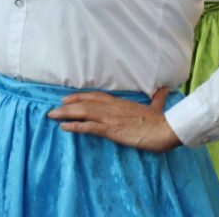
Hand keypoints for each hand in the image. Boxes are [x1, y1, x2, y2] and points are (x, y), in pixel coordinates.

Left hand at [46, 87, 180, 151]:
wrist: (166, 129)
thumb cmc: (161, 121)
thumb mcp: (157, 107)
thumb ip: (157, 98)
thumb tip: (164, 89)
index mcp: (120, 103)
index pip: (96, 96)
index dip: (80, 97)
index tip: (67, 99)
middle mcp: (112, 108)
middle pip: (85, 103)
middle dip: (67, 106)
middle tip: (52, 109)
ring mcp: (110, 118)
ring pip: (83, 113)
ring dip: (65, 114)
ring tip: (52, 116)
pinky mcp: (111, 129)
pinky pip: (89, 127)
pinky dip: (75, 126)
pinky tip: (64, 127)